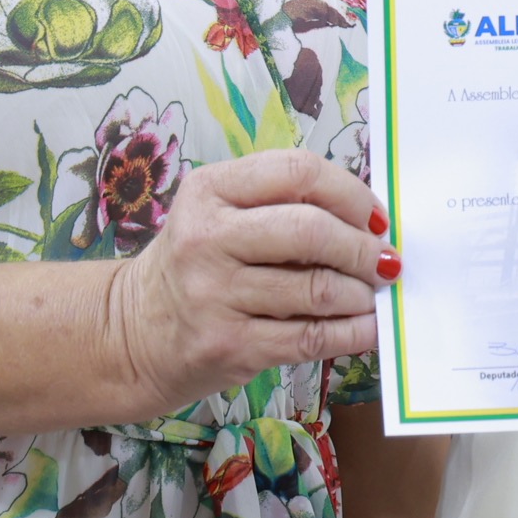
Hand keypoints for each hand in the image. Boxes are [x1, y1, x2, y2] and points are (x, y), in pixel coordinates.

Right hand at [103, 149, 395, 419]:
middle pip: (311, 230)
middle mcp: (206, 237)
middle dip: (362, 248)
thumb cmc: (197, 265)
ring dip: (360, 294)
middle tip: (385, 261)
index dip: (351, 194)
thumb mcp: (222, 214)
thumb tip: (370, 223)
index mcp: (210, 190)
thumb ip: (283, 205)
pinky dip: (352, 332)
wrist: (133, 333)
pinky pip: (309, 337)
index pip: (298, 172)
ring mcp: (214, 294)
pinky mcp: (228, 345)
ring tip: (372, 295)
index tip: (376, 218)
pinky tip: (367, 327)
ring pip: (316, 288)